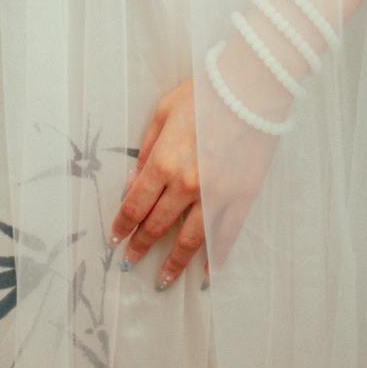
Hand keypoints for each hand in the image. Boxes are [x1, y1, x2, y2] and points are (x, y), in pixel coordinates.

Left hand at [107, 66, 281, 290]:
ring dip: (173, 263)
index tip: (115, 239)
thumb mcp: (163, 111)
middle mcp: (186, 185)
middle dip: (141, 246)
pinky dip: (215, 257)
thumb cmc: (204, 92)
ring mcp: (215, 195)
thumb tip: (134, 180)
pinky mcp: (241, 197)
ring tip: (163, 280)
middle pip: (157, 225)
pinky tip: (206, 272)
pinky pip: (225, 235)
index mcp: (163, 162)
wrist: (251, 87)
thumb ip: (147, 148)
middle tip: (130, 262)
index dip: (122, 225)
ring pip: (189, 240)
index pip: (135, 204)